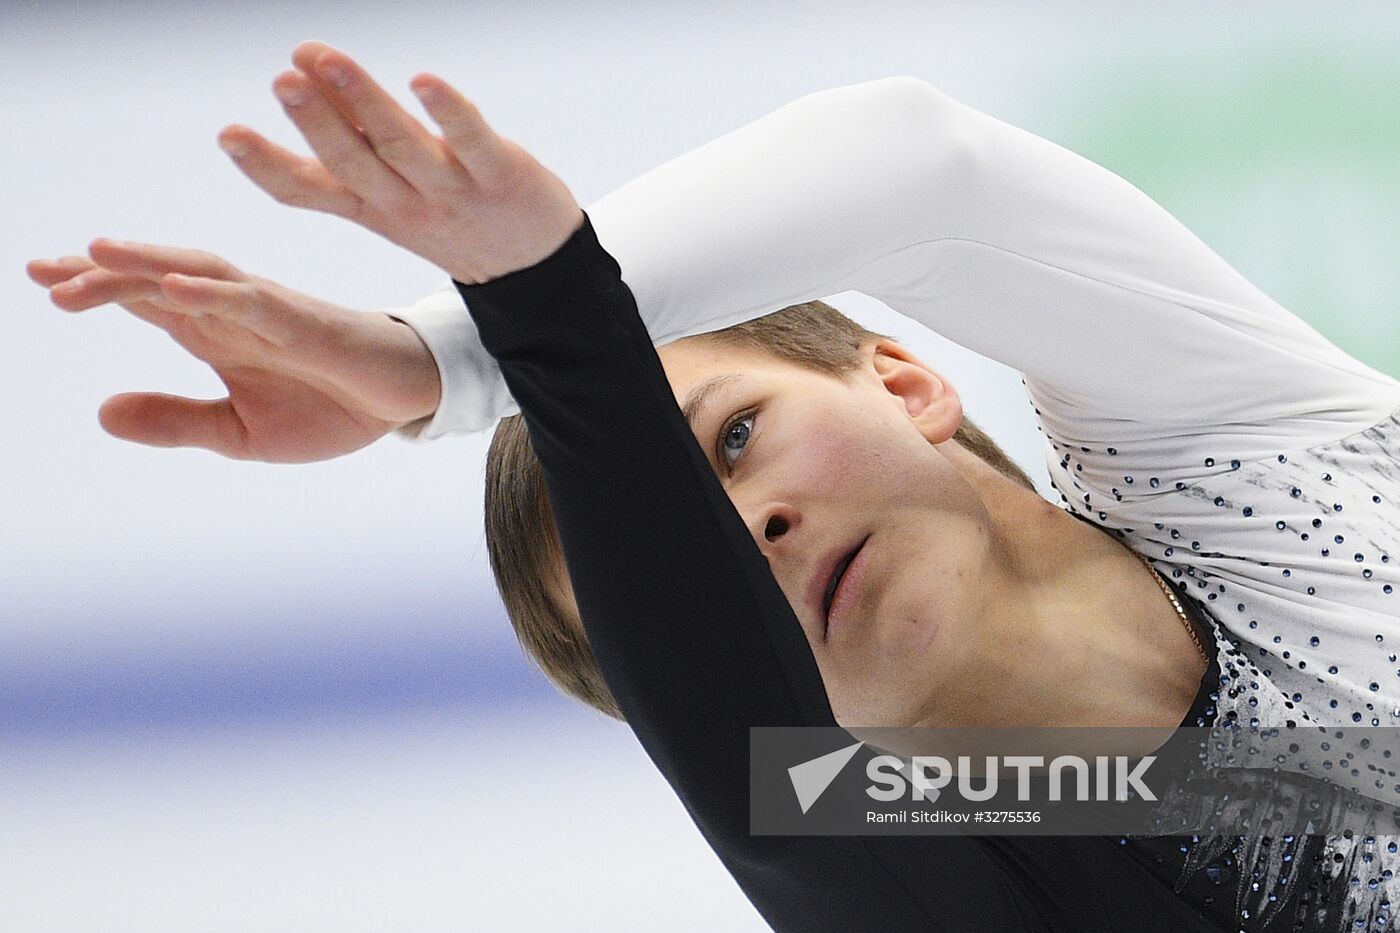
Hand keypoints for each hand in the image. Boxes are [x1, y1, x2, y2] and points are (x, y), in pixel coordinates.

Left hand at [26, 242, 441, 461]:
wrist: (403, 403)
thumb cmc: (331, 407)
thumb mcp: (241, 432)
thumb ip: (176, 420)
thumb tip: (101, 412)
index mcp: (217, 335)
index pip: (145, 301)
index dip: (95, 287)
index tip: (42, 280)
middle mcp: (235, 313)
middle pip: (159, 281)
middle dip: (103, 271)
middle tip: (43, 269)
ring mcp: (269, 313)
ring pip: (200, 275)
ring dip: (148, 264)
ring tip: (95, 253)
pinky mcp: (305, 324)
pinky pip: (254, 303)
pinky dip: (213, 294)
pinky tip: (172, 291)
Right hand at [218, 41, 584, 284]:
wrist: (534, 266)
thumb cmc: (450, 218)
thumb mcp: (386, 198)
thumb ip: (345, 149)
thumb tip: (303, 82)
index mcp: (371, 207)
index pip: (310, 191)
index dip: (268, 166)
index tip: (228, 134)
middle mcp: (405, 200)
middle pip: (353, 161)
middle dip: (316, 121)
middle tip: (282, 80)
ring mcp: (453, 189)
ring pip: (402, 144)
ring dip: (363, 101)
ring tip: (324, 59)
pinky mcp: (501, 175)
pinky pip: (472, 141)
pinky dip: (448, 111)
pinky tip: (424, 80)